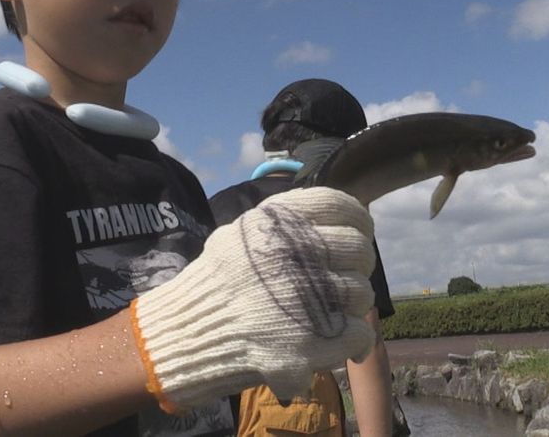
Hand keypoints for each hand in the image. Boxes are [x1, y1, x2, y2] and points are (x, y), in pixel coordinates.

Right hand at [129, 187, 375, 412]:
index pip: (341, 207)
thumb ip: (285, 222)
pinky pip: (358, 332)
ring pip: (362, 293)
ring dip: (353, 304)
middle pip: (359, 250)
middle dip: (357, 264)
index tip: (358, 231)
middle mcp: (296, 254)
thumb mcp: (242, 232)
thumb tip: (338, 217)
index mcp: (278, 224)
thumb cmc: (217, 283)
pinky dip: (356, 340)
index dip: (358, 220)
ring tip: (335, 312)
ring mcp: (307, 299)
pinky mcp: (312, 341)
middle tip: (343, 278)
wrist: (186, 334)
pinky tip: (345, 343)